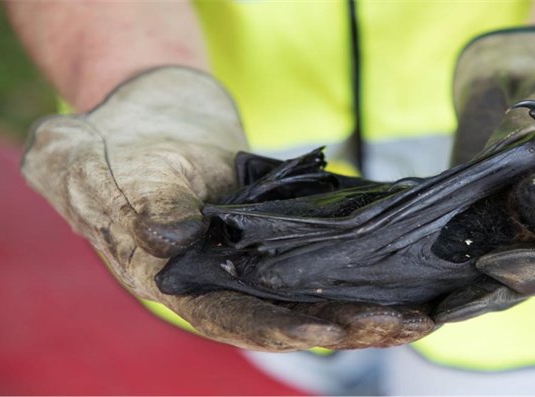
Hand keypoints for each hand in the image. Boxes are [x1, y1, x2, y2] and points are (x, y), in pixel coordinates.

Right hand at [22, 67, 432, 349]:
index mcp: (183, 284)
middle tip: (409, 324)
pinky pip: (323, 257)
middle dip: (351, 325)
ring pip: (316, 294)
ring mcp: (256, 259)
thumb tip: (167, 240)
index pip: (240, 320)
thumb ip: (142, 209)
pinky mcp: (280, 233)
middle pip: (294, 318)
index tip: (335, 330)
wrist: (146, 113)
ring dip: (365, 304)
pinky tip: (399, 272)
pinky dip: (358, 267)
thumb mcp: (115, 176)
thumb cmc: (113, 150)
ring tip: (421, 312)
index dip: (288, 329)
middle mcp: (225, 283)